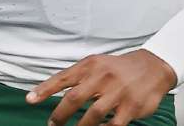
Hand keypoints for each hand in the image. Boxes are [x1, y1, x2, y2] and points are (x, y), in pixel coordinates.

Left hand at [27, 50, 177, 125]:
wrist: (153, 67)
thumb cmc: (118, 68)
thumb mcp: (96, 65)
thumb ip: (77, 77)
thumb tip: (50, 91)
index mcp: (91, 66)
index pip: (63, 77)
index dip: (45, 89)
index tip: (30, 99)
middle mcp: (102, 77)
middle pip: (74, 98)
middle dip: (60, 115)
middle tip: (52, 124)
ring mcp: (117, 93)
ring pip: (92, 115)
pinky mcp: (130, 107)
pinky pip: (113, 125)